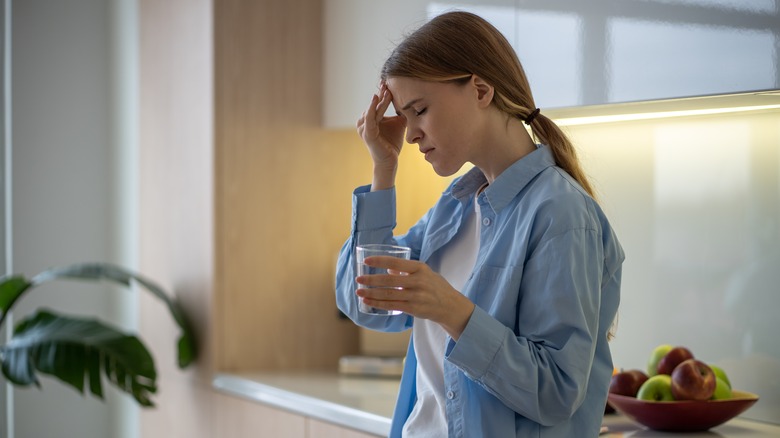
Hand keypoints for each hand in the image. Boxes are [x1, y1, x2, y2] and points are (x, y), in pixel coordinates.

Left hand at [355, 256, 475, 339]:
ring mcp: (416, 296)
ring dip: (372, 293)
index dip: (379, 261)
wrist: (450, 306)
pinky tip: (369, 302)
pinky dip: (379, 304)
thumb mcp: (425, 273)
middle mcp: (418, 281)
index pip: (396, 262)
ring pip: (389, 294)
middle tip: (359, 279)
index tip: (366, 261)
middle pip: (389, 280)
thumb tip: (388, 269)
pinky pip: (392, 306)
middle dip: (371, 280)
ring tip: (359, 292)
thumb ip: (406, 270)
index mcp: (420, 268)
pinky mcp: (414, 309)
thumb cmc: (435, 286)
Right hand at [356, 83, 406, 190]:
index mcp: (370, 119)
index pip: (376, 103)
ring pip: (373, 110)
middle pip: (374, 105)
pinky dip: (372, 108)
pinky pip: (369, 118)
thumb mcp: (399, 123)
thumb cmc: (393, 142)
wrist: (390, 159)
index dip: (382, 93)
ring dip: (380, 100)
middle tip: (386, 82)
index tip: (388, 82)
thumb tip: (411, 101)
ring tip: (386, 90)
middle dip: (381, 93)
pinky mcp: (367, 133)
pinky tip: (376, 98)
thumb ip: (401, 112)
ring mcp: (364, 128)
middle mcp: (364, 122)